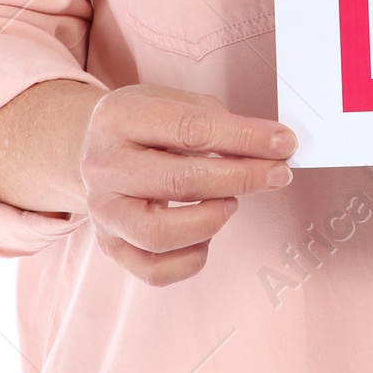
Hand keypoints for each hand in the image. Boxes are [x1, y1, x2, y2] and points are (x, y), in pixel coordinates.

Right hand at [79, 85, 295, 285]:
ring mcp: (103, 211)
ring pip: (161, 234)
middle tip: (277, 175)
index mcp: (119, 118)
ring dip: (211, 219)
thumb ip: (216, 121)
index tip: (283, 143)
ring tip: (229, 202)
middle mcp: (103, 166)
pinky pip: (155, 270)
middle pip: (180, 181)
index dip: (245, 138)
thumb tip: (270, 146)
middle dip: (241, 178)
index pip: (191, 129)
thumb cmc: (143, 125)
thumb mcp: (172, 101)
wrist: (89, 148)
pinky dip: (191, 258)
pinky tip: (205, 235)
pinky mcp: (110, 246)